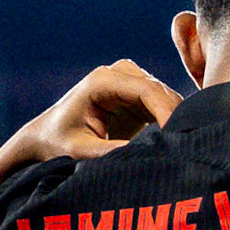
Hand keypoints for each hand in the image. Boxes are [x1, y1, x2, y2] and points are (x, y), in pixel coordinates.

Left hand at [14, 60, 182, 162]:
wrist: (46, 137)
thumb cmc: (57, 142)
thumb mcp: (81, 151)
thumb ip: (111, 152)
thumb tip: (147, 155)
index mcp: (101, 81)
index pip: (147, 89)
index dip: (167, 111)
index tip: (176, 137)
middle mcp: (117, 73)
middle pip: (160, 91)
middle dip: (174, 116)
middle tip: (183, 148)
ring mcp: (128, 81)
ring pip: (166, 97)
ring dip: (174, 119)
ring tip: (178, 148)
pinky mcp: (136, 95)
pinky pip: (163, 105)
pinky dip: (170, 122)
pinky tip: (172, 142)